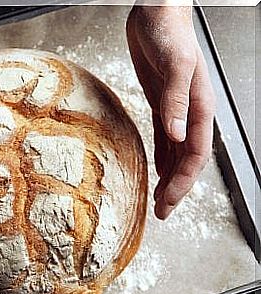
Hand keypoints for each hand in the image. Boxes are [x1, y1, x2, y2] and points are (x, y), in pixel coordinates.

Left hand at [126, 5, 215, 219]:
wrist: (156, 12)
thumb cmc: (169, 32)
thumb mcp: (174, 64)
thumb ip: (176, 100)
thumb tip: (177, 135)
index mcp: (199, 108)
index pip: (195, 155)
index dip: (183, 182)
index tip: (168, 203)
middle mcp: (190, 114)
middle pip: (186, 160)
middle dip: (176, 188)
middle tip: (162, 212)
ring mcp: (175, 110)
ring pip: (175, 153)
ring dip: (168, 177)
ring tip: (158, 199)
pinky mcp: (161, 104)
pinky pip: (163, 139)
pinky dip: (161, 158)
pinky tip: (156, 170)